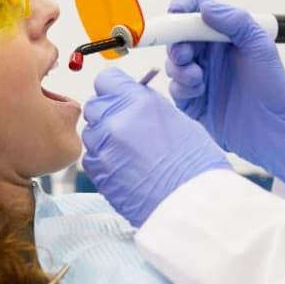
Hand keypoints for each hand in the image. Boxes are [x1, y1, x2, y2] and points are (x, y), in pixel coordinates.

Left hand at [80, 67, 228, 226]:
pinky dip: (103, 160)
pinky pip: (92, 157)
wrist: (189, 203)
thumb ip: (147, 105)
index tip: (120, 96)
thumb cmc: (193, 165)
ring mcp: (103, 148)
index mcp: (137, 102)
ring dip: (104, 138)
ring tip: (130, 152)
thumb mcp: (177, 119)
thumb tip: (134, 101)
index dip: (115, 88)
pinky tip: (125, 168)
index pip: (107, 80)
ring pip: (91, 132)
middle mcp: (114, 120)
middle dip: (108, 112)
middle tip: (127, 127)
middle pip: (95, 105)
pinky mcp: (97, 173)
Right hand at [165, 0, 284, 189]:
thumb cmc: (273, 85)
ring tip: (197, 77)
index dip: (183, 7)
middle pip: (179, 38)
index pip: (198, 12)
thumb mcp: (260, 46)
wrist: (274, 128)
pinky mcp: (194, 101)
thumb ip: (236, 22)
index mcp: (226, 35)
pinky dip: (181, 87)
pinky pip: (175, 89)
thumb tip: (205, 7)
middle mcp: (210, 54)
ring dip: (178, 67)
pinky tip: (198, 91)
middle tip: (185, 54)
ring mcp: (201, 76)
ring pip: (173, 63)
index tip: (175, 11)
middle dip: (176, 43)